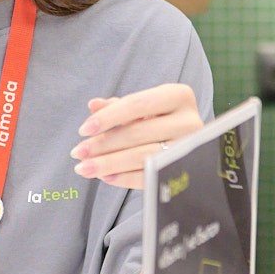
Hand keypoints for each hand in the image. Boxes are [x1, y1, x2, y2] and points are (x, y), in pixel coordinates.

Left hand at [72, 84, 203, 188]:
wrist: (196, 145)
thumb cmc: (164, 120)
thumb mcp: (145, 108)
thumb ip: (118, 107)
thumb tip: (93, 105)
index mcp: (179, 96)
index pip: (137, 104)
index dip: (108, 117)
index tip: (83, 129)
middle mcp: (189, 121)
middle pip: (137, 133)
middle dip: (102, 144)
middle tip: (78, 152)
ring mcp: (190, 149)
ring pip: (142, 157)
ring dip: (108, 163)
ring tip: (84, 168)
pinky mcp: (186, 171)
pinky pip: (150, 176)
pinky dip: (124, 177)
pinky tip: (105, 176)